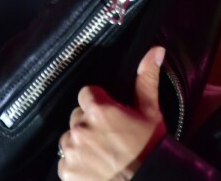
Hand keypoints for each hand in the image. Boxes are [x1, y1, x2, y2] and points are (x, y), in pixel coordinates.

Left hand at [57, 47, 166, 180]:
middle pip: (77, 116)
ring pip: (70, 138)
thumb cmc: (150, 149)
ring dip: (81, 143)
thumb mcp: (151, 112)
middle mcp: (81, 128)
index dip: (98, 102)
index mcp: (99, 110)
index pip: (86, 93)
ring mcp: (72, 151)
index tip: (109, 113)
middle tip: (108, 137)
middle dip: (89, 123)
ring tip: (101, 154)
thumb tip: (156, 51)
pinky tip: (93, 169)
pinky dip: (76, 165)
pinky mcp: (67, 173)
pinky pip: (64, 162)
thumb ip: (147, 78)